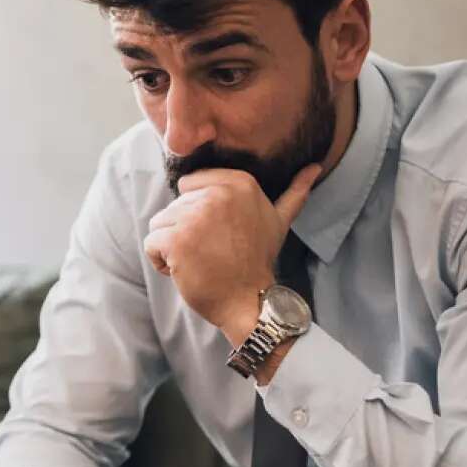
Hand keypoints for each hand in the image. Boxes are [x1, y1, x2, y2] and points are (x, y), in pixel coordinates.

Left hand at [142, 164, 319, 340]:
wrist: (249, 300)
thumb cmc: (258, 260)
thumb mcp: (279, 220)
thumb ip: (295, 192)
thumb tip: (315, 166)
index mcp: (239, 182)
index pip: (189, 185)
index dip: (197, 212)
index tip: (220, 232)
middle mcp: (217, 193)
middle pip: (174, 205)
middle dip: (185, 230)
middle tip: (212, 251)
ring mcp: (196, 216)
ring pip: (159, 224)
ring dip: (172, 247)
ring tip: (201, 260)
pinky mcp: (177, 239)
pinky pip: (151, 244)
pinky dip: (161, 262)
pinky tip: (186, 271)